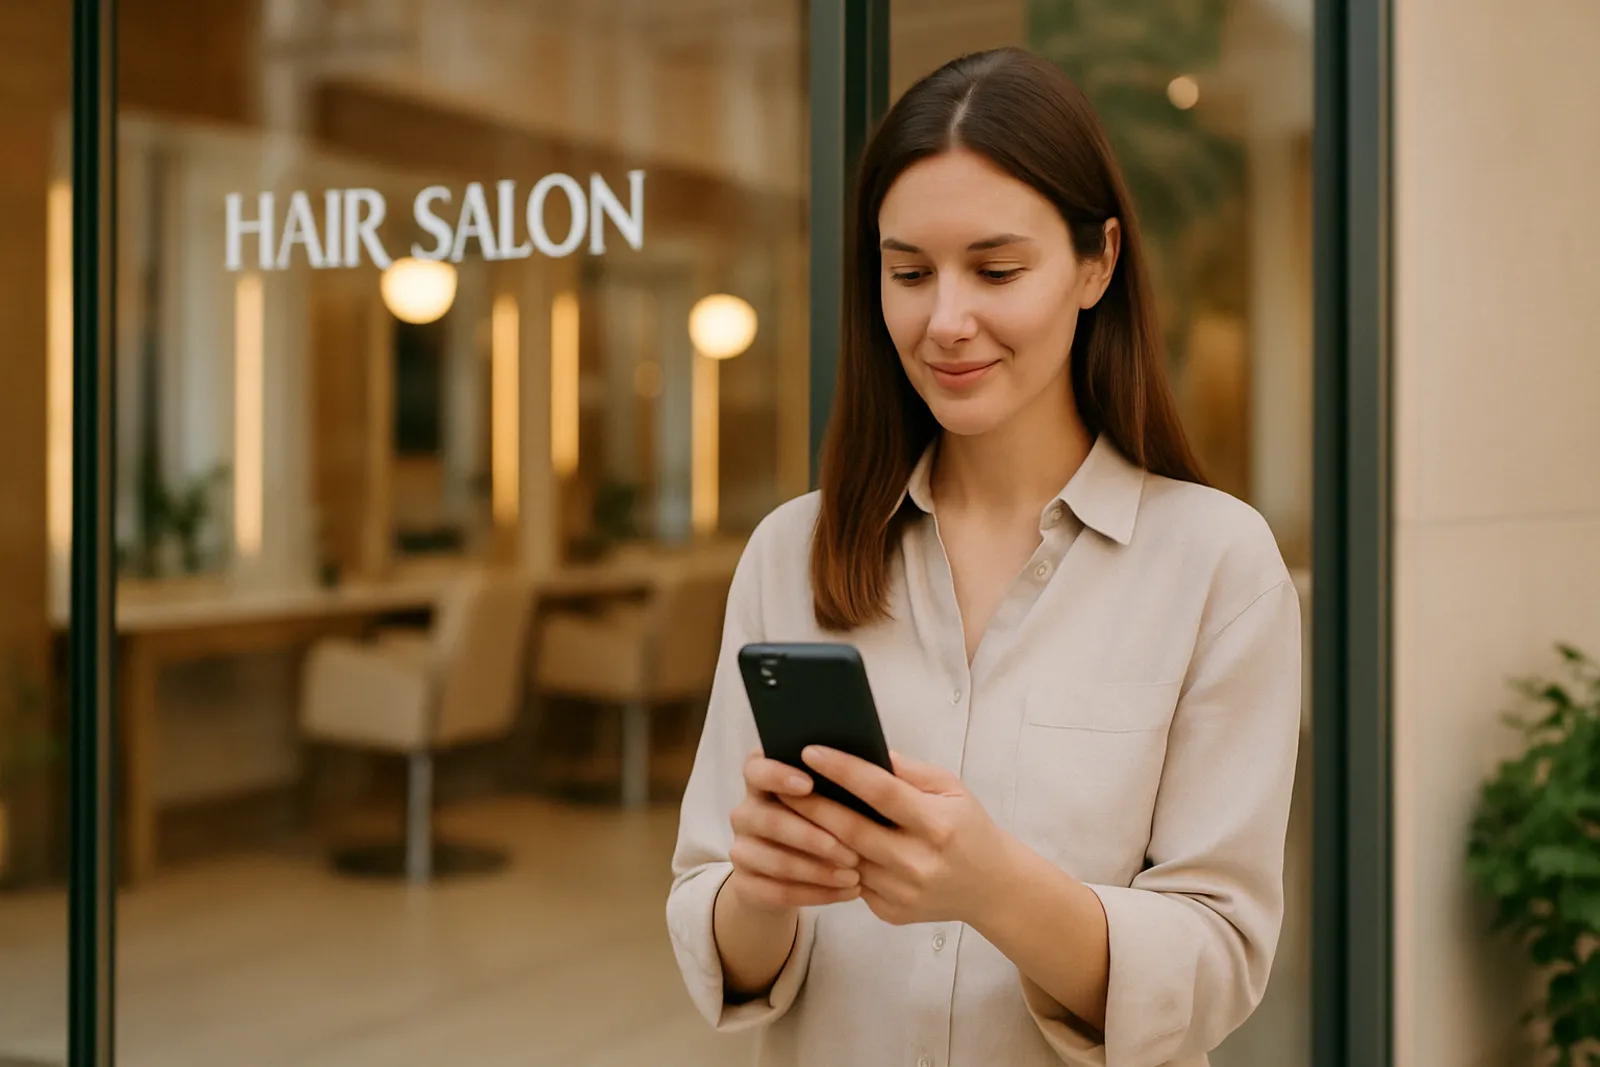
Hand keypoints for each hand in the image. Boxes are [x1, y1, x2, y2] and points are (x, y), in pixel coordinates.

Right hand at [723, 750, 862, 914]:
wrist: (796, 871)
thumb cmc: (825, 820)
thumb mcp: (833, 796)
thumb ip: (844, 778)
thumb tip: (877, 764)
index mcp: (761, 779)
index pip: (757, 768)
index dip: (778, 775)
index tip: (809, 784)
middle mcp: (745, 812)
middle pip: (770, 820)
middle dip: (813, 837)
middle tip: (852, 851)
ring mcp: (741, 849)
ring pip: (777, 862)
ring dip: (819, 871)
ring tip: (855, 876)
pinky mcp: (745, 884)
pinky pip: (778, 892)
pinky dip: (816, 894)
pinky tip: (846, 892)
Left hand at [782, 747, 1009, 926]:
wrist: (991, 887)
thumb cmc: (967, 826)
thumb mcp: (950, 789)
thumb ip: (907, 771)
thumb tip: (862, 751)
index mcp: (937, 825)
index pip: (881, 792)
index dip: (843, 770)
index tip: (810, 751)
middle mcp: (918, 862)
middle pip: (850, 830)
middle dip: (809, 803)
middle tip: (778, 780)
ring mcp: (902, 893)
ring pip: (842, 860)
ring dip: (810, 835)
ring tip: (784, 808)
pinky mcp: (890, 912)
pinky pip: (850, 882)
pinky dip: (828, 862)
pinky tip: (808, 841)